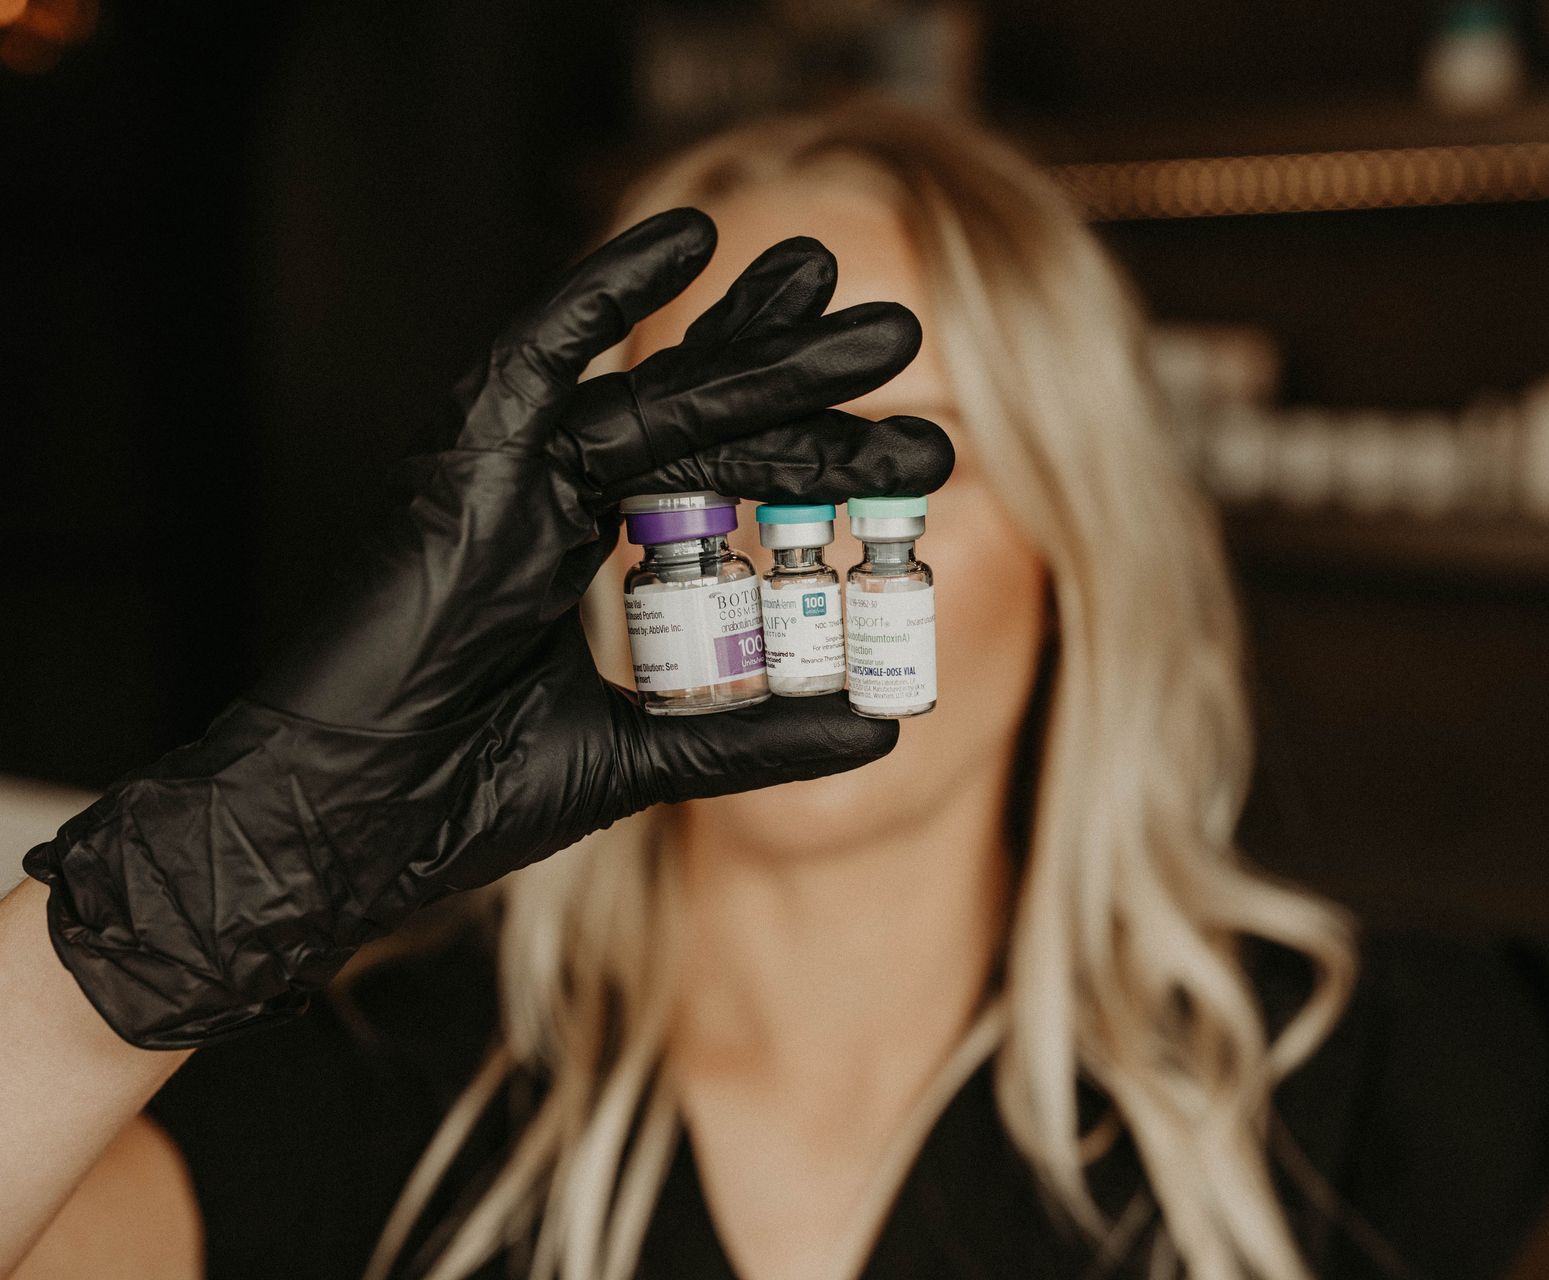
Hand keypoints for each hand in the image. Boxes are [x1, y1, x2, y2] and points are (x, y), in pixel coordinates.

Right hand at [23, 208, 953, 1048]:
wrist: (346, 828)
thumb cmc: (457, 793)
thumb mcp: (642, 756)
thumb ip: (755, 737)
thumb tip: (884, 725)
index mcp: (586, 546)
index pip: (723, 475)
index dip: (818, 453)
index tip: (919, 450)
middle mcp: (553, 491)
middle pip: (704, 415)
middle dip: (808, 376)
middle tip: (904, 331)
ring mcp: (507, 471)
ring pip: (654, 389)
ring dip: (759, 342)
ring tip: (859, 299)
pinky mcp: (460, 465)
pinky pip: (538, 356)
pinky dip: (606, 292)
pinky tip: (693, 238)